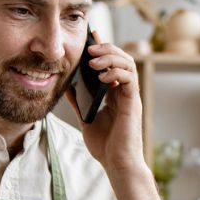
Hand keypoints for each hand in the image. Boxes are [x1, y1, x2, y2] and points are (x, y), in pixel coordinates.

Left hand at [65, 31, 145, 175]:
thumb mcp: (85, 118)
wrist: (117, 164)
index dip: (103, 47)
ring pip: (128, 64)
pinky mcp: (134, 103)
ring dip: (111, 57)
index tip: (91, 35)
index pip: (111, 63)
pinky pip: (130, 79)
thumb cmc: (105, 146)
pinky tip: (103, 76)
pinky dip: (117, 73)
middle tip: (90, 45)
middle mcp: (125, 92)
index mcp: (115, 94)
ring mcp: (131, 96)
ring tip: (94, 58)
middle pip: (122, 58)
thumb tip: (66, 85)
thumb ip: (78, 101)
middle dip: (106, 47)